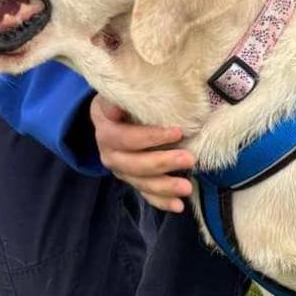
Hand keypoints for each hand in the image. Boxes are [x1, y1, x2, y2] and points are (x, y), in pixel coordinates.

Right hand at [90, 95, 193, 212]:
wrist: (114, 112)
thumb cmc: (126, 97)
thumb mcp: (124, 89)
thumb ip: (128, 91)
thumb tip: (124, 97)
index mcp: (106, 128)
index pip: (124, 137)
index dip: (149, 137)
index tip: (177, 131)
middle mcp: (108, 152)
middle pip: (132, 164)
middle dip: (162, 163)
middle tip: (189, 159)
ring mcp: (120, 168)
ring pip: (139, 182)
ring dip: (164, 187)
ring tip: (187, 187)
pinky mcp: (132, 179)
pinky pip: (145, 193)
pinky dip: (161, 201)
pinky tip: (178, 206)